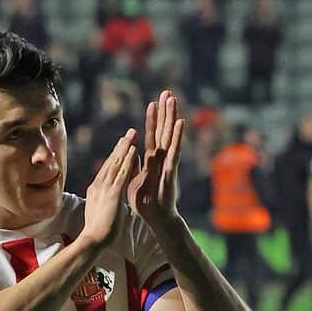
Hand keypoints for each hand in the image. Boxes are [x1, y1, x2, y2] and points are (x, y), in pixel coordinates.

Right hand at [79, 127, 137, 249]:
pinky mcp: (112, 194)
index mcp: (95, 190)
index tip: (122, 145)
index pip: (107, 169)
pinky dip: (128, 160)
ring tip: (133, 134)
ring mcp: (104, 189)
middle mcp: (98, 185)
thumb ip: (100, 202)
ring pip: (116, 163)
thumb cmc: (97, 232)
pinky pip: (122, 174)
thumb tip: (101, 201)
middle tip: (129, 133)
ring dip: (125, 147)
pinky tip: (134, 150)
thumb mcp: (98, 212)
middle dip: (121, 146)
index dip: (115, 156)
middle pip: (111, 162)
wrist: (92, 241)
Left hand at [128, 90, 184, 229]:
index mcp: (151, 160)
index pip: (151, 135)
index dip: (152, 119)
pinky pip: (175, 150)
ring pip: (170, 136)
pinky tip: (181, 122)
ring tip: (173, 99)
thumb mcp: (135, 181)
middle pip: (163, 130)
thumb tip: (130, 154)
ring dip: (171, 117)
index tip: (153, 102)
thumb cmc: (146, 203)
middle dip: (165, 111)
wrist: (157, 219)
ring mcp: (167, 163)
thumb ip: (134, 166)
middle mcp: (161, 158)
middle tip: (167, 91)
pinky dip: (177, 136)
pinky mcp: (171, 170)